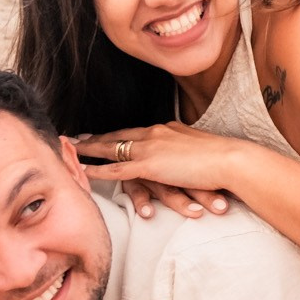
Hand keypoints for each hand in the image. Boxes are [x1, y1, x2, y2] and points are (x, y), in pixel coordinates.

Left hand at [74, 124, 238, 219]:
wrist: (230, 159)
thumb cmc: (222, 158)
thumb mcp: (200, 149)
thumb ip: (185, 150)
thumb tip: (182, 157)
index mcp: (167, 130)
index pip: (135, 132)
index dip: (116, 134)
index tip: (101, 135)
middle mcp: (155, 134)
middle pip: (118, 135)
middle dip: (95, 138)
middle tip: (75, 139)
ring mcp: (150, 148)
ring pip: (111, 148)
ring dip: (88, 150)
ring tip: (69, 151)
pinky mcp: (149, 165)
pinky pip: (116, 169)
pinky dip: (97, 169)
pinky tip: (82, 170)